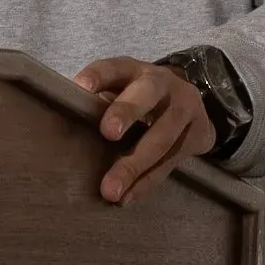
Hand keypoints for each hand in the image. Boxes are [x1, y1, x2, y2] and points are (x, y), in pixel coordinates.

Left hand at [73, 57, 215, 204]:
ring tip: (111, 189)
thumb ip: (99, 100)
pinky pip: (170, 163)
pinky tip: (128, 197)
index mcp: (135, 70)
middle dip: (127, 111)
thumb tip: (66, 121)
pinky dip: (146, 183)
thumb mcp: (123, 88)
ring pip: (162, 137)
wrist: (192, 104)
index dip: (98, 75)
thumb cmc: (141, 97)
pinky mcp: (197, 135)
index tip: (82, 86)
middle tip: (108, 132)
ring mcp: (184, 108)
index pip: (114, 67)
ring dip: (135, 165)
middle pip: (146, 94)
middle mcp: (162, 83)